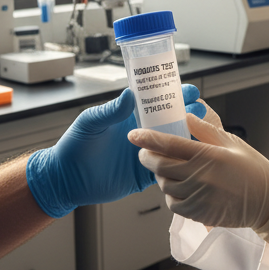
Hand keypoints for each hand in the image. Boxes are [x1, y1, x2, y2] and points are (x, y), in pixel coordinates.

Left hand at [27, 84, 204, 217]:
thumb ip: (110, 110)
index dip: (176, 95)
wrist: (66, 178)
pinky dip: (179, 166)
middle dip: (190, 115)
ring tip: (202, 135)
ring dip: (189, 140)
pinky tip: (192, 163)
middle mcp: (144, 133)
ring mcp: (147, 153)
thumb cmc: (75, 145)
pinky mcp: (145, 174)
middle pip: (174, 121)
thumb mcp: (91, 122)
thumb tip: (129, 94)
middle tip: (201, 111)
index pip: (159, 101)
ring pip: (175, 145)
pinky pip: (168, 169)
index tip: (190, 91)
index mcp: (132, 116)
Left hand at [129, 113, 268, 231]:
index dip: (147, 138)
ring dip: (159, 176)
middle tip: (145, 151)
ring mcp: (197, 197)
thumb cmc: (252, 169)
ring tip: (164, 168)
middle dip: (147, 156)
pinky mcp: (197, 213)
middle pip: (160, 165)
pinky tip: (176, 187)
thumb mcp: (232, 142)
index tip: (134, 134)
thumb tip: (186, 117)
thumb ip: (205, 130)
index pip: (168, 144)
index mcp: (208, 155)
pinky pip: (172, 203)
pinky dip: (169, 194)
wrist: (268, 202)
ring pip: (163, 185)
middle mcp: (199, 177)